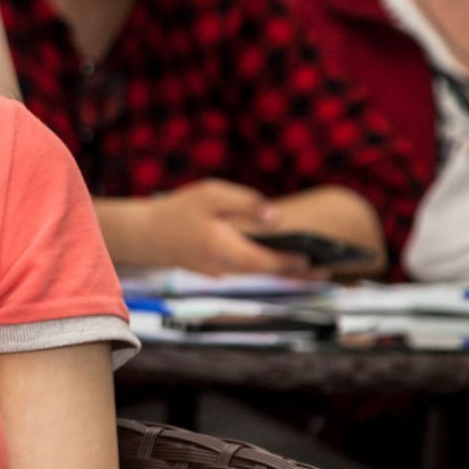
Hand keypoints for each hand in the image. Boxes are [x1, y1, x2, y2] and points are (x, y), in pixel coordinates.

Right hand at [141, 180, 322, 276]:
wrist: (143, 234)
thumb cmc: (177, 211)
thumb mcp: (211, 194)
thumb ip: (246, 203)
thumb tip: (277, 217)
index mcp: (227, 250)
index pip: (269, 263)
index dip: (294, 263)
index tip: (316, 260)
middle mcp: (226, 268)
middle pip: (268, 274)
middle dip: (296, 272)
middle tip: (325, 271)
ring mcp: (220, 273)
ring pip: (258, 274)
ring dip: (282, 270)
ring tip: (310, 266)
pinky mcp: (214, 270)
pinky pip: (245, 270)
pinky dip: (263, 266)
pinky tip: (278, 259)